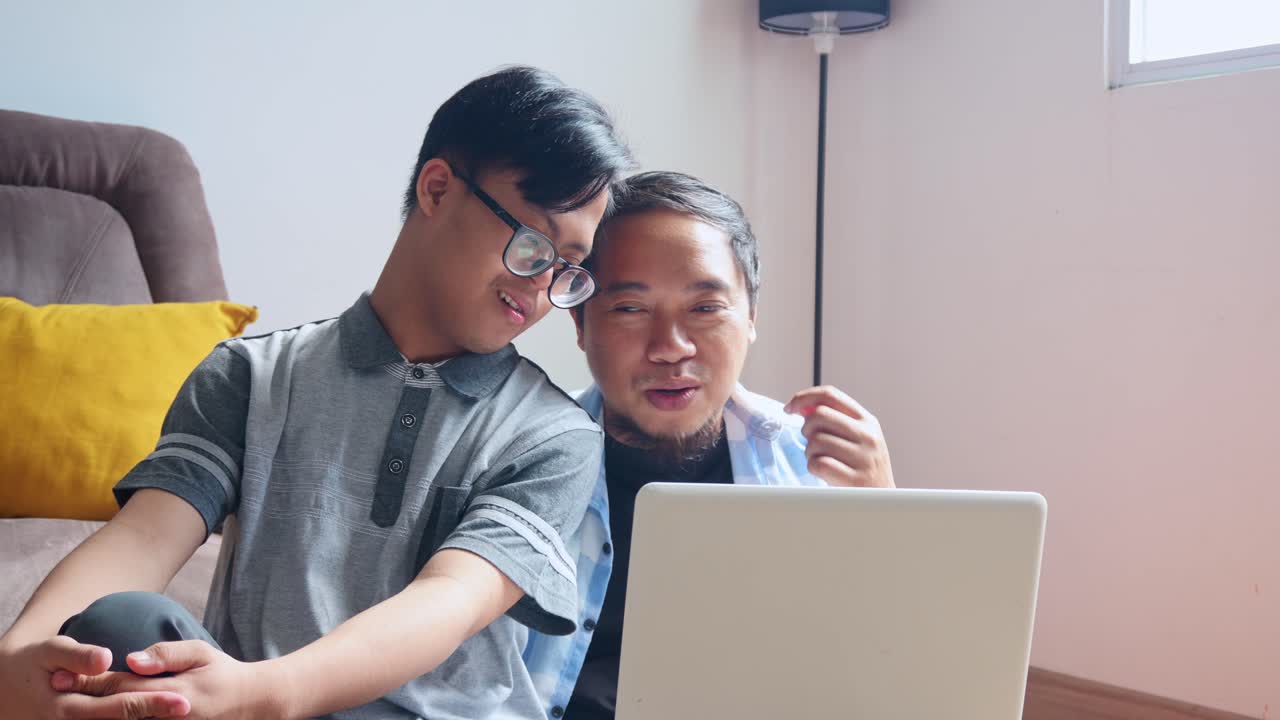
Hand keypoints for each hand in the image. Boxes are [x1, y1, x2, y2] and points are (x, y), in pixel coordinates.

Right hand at [0, 635, 189, 719]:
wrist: (5, 686)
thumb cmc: (31, 663)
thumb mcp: (48, 652)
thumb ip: (76, 656)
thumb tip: (107, 658)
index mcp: (68, 708)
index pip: (119, 707)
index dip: (152, 703)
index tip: (183, 700)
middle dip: (157, 715)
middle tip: (190, 707)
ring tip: (180, 715)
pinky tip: (153, 717)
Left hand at [51, 640, 279, 719]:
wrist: (248, 703)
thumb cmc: (222, 673)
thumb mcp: (201, 653)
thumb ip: (167, 655)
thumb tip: (132, 659)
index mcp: (173, 692)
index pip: (123, 685)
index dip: (91, 680)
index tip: (63, 673)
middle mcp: (166, 715)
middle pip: (116, 708)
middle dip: (85, 697)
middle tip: (56, 687)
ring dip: (95, 713)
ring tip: (69, 705)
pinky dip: (117, 719)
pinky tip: (100, 712)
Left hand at [785, 385, 894, 487]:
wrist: (885, 502)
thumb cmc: (864, 469)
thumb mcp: (858, 438)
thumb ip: (834, 420)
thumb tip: (802, 406)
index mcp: (867, 421)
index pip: (830, 395)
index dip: (804, 397)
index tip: (790, 408)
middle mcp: (868, 435)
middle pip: (819, 416)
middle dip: (806, 429)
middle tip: (811, 443)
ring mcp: (864, 458)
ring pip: (816, 440)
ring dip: (810, 452)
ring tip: (822, 460)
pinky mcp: (855, 480)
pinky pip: (818, 463)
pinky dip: (813, 467)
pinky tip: (823, 472)